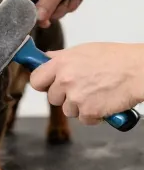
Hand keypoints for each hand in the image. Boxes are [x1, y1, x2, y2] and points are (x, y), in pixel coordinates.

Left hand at [29, 44, 143, 124]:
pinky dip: (93, 115)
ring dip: (80, 106)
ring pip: (68, 110)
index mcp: (61, 63)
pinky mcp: (88, 111)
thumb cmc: (117, 59)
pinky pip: (83, 119)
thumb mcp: (85, 50)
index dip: (43, 84)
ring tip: (97, 94)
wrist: (139, 70)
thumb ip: (63, 57)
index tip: (50, 85)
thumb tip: (46, 58)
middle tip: (83, 88)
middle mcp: (65, 80)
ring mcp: (76, 97)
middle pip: (53, 98)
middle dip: (65, 96)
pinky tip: (103, 103)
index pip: (36, 80)